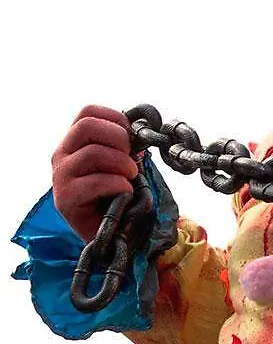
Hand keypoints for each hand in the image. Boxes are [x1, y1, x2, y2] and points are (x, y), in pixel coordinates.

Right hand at [52, 106, 137, 239]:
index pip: (87, 112)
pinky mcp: (65, 199)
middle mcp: (62, 155)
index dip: (115, 118)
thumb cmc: (117, 193)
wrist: (110, 230)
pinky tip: (124, 193)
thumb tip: (141, 130)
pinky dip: (120, 185)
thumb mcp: (122, 162)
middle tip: (131, 158)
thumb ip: (126, 144)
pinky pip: (97, 181)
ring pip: (94, 152)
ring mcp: (60, 177)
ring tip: (130, 177)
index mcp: (75, 142)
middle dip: (119, 138)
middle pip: (87, 126)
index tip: (131, 136)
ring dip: (123, 165)